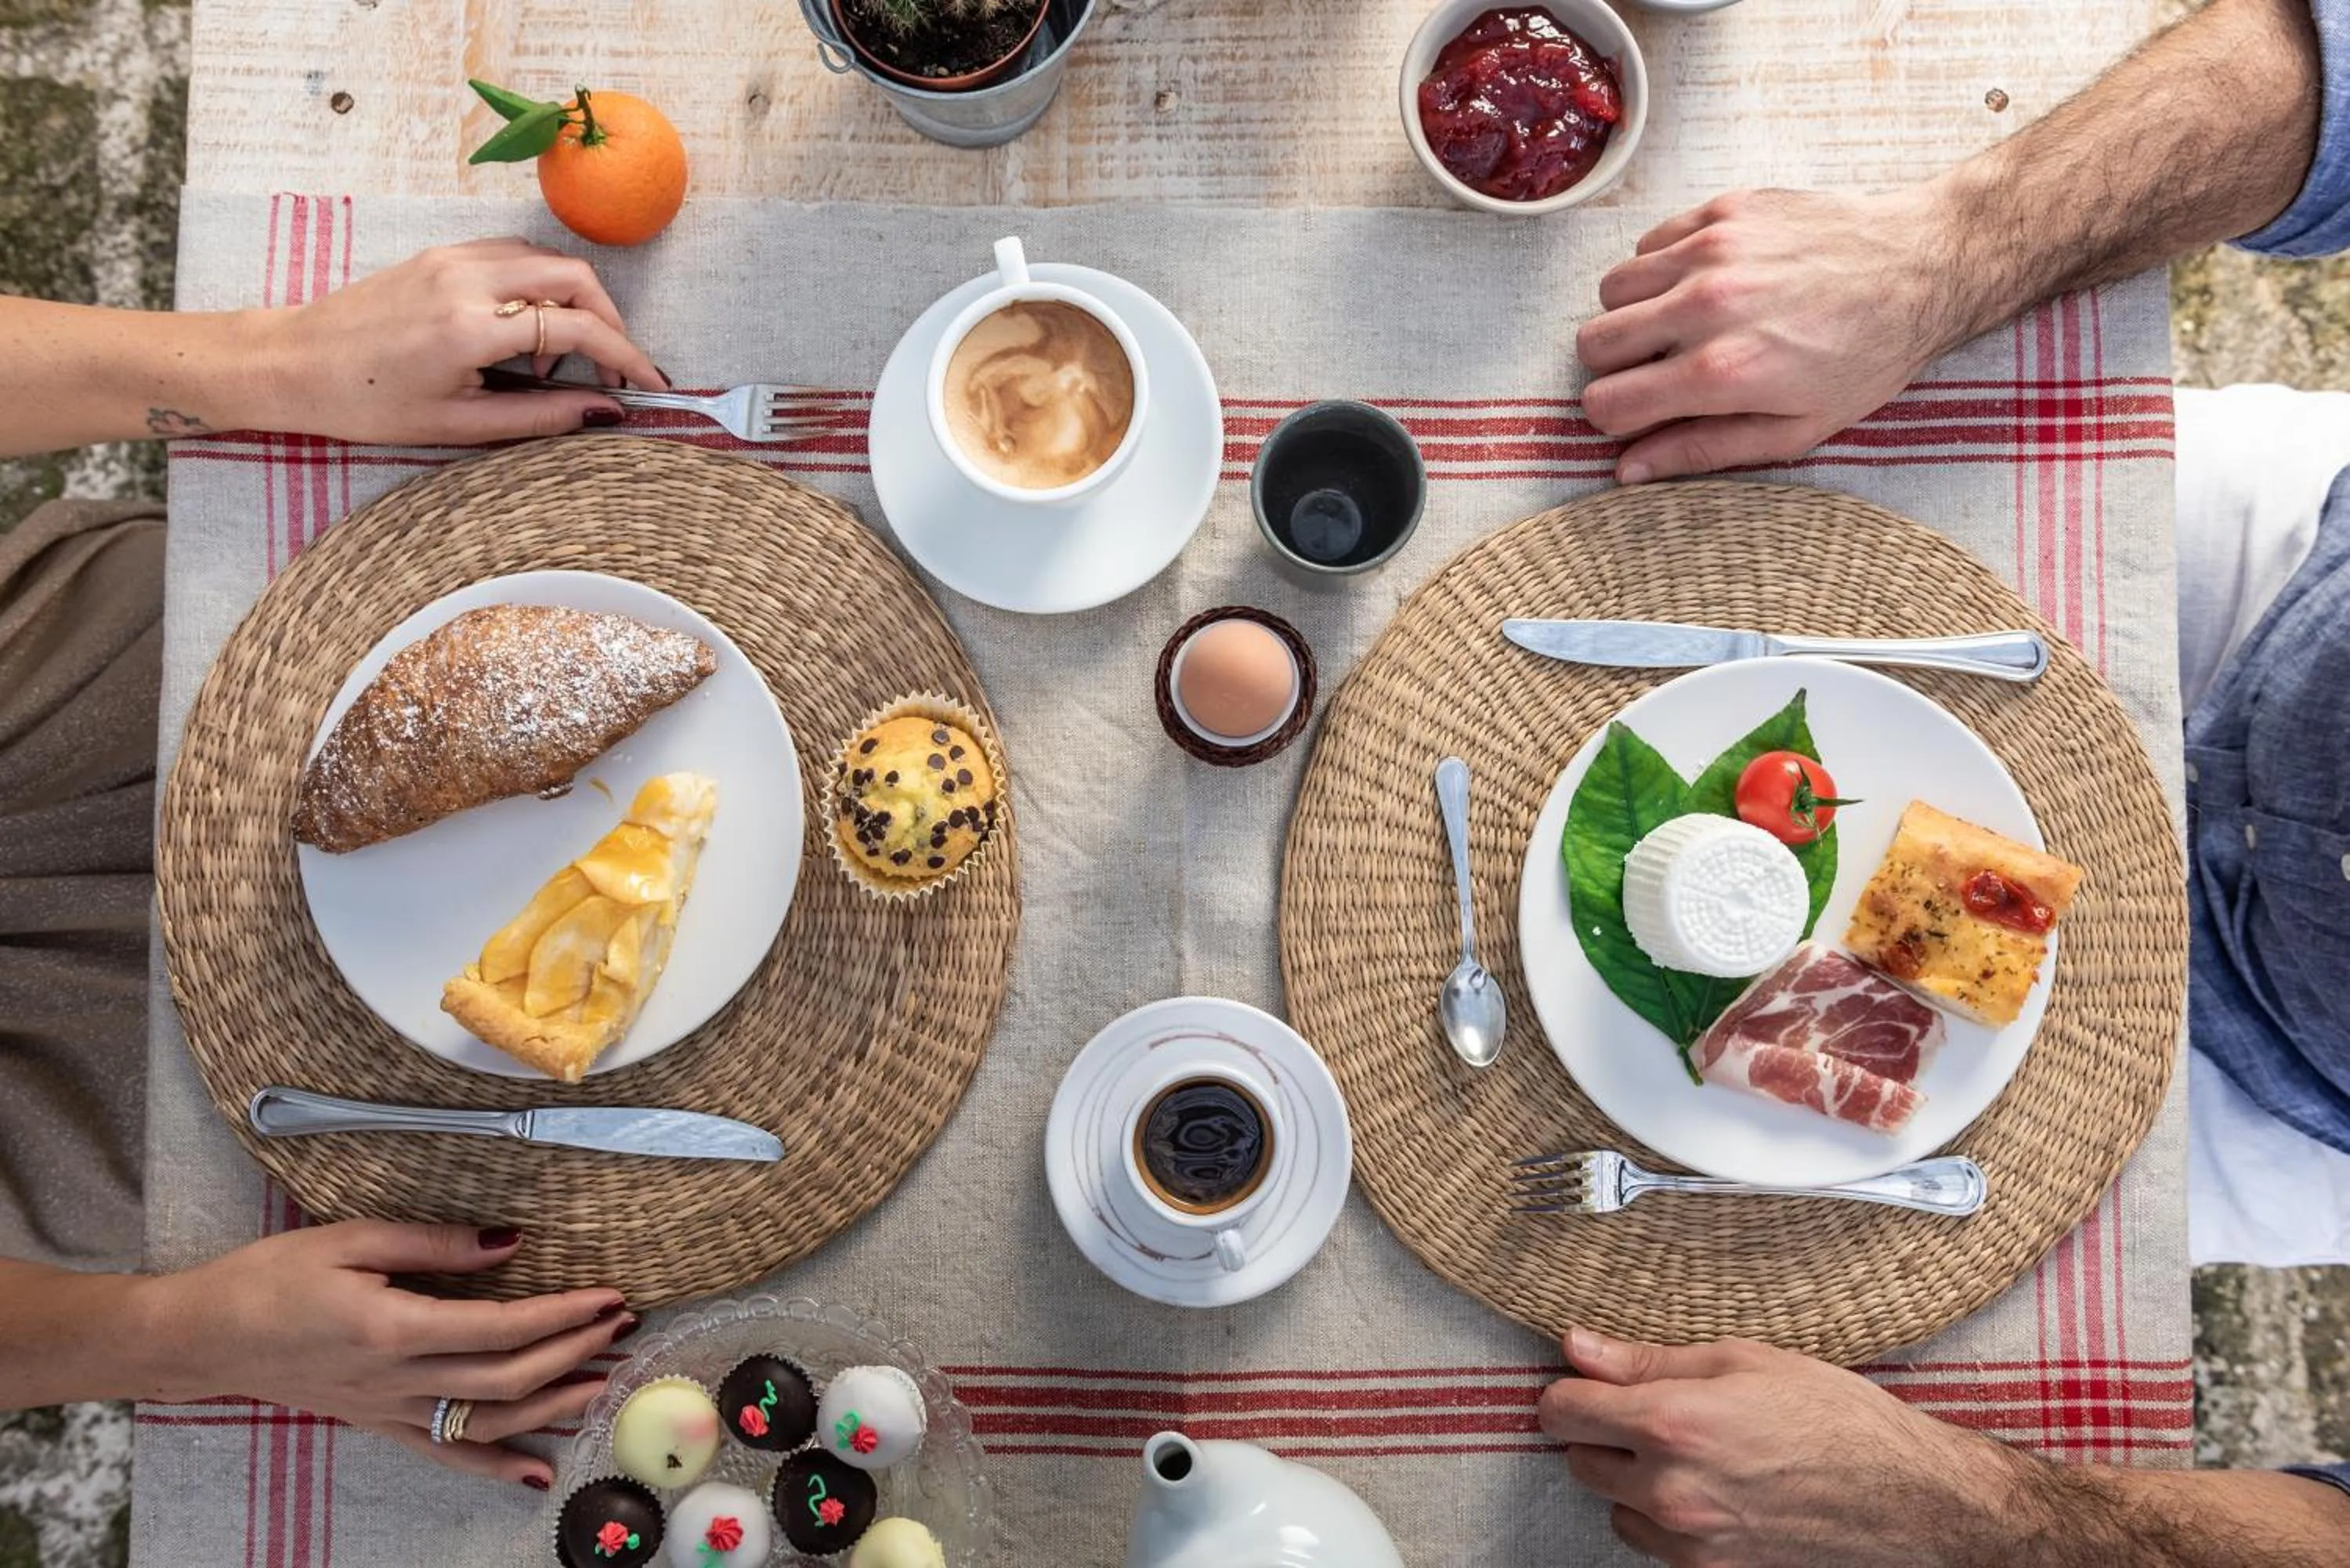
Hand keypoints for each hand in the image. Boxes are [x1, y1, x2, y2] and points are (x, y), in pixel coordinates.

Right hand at [143, 1220, 634, 1487]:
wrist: (203, 1337)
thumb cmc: (270, 1278)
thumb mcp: (350, 1239)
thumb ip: (434, 1242)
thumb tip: (509, 1242)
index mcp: (393, 1328)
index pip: (501, 1328)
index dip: (563, 1315)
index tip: (608, 1296)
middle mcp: (397, 1380)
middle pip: (507, 1379)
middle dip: (574, 1354)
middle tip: (621, 1327)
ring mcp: (389, 1411)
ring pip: (487, 1422)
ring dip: (552, 1406)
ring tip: (604, 1383)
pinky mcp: (378, 1425)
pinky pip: (446, 1453)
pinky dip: (494, 1465)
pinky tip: (536, 1470)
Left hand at [249, 238, 666, 444]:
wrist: (291, 363)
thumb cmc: (364, 403)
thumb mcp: (458, 424)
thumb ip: (539, 417)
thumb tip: (603, 412)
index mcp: (470, 327)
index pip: (577, 326)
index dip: (625, 356)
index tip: (648, 384)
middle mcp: (466, 279)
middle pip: (574, 275)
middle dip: (608, 320)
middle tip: (611, 369)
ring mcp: (452, 258)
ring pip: (547, 259)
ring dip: (573, 301)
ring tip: (555, 359)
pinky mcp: (441, 254)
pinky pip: (514, 256)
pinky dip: (539, 287)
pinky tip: (524, 331)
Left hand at [1539, 1328, 2021, 1567]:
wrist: (1909, 1500)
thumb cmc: (1837, 1420)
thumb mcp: (1742, 1362)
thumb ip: (1646, 1360)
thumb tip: (1578, 1347)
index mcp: (1672, 1422)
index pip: (1561, 1411)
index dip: (1569, 1390)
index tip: (1586, 1383)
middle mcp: (1671, 1489)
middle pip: (1579, 1460)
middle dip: (1602, 1434)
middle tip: (1652, 1413)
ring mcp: (1690, 1540)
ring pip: (1614, 1506)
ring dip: (1633, 1480)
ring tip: (1693, 1453)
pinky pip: (1653, 1542)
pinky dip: (1665, 1517)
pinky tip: (1710, 1490)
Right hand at [1575, 187, 1968, 483]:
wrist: (1922, 267)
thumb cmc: (1866, 357)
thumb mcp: (1795, 430)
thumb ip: (1704, 450)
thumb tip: (1630, 470)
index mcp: (1722, 372)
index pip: (1606, 403)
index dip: (1616, 418)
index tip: (1641, 413)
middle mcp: (1706, 307)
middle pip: (1593, 343)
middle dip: (1615, 367)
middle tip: (1656, 369)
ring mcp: (1712, 251)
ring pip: (1612, 289)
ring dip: (1633, 313)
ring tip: (1677, 322)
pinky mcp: (1723, 210)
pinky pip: (1648, 243)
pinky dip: (1661, 267)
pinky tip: (1702, 282)